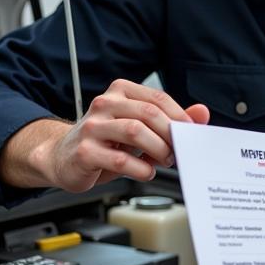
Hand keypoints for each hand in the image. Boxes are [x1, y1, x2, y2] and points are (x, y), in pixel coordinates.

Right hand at [1, 79, 209, 191]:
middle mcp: (104, 104)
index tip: (190, 133)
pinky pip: (119, 160)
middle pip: (148, 113)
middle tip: (177, 151)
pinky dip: (140, 169)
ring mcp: (92, 127)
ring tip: (164, 161)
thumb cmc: (105, 142)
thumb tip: (201, 112)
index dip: (179, 116)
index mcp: (119, 92)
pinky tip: (145, 172)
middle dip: (169, 134)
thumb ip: (169, 119)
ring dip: (158, 149)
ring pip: (135, 131)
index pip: (157, 98)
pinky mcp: (85, 152)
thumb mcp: (138, 126)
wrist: (62, 157)